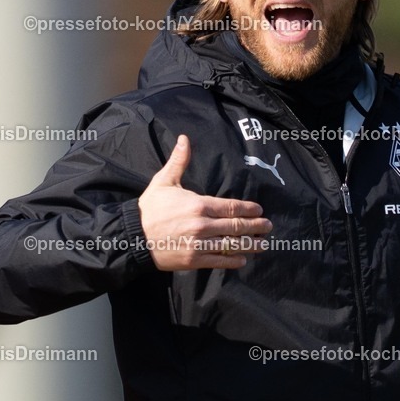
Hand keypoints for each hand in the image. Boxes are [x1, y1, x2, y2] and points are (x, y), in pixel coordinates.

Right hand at [137, 134, 271, 269]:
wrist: (131, 236)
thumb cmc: (149, 208)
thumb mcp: (164, 181)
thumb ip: (179, 161)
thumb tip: (185, 139)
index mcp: (198, 204)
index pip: (231, 207)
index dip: (249, 209)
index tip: (259, 210)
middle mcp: (202, 224)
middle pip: (236, 226)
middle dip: (255, 227)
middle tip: (268, 226)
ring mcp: (198, 244)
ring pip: (231, 245)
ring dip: (250, 245)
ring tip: (262, 245)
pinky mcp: (193, 260)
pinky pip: (218, 261)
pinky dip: (233, 261)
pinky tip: (243, 259)